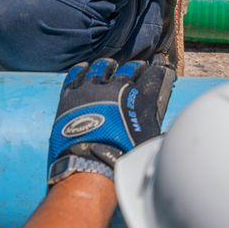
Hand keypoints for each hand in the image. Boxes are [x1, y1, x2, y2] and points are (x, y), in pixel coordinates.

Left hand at [47, 58, 174, 185]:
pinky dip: (80, 70)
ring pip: (99, 68)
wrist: (90, 163)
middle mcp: (114, 88)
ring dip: (107, 66)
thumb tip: (159, 114)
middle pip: (126, 69)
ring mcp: (90, 90)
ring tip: (109, 65)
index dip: (154, 73)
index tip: (155, 70)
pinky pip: (74, 76)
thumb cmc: (121, 154)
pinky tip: (83, 68)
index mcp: (135, 97)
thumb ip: (151, 116)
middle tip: (136, 67)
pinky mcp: (69, 96)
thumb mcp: (146, 135)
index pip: (151, 76)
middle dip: (133, 68)